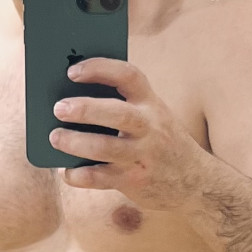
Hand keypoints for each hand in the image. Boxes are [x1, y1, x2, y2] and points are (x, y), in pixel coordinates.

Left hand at [50, 58, 207, 210]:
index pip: (128, 76)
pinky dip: (80, 176)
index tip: (72, 71)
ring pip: (106, 148)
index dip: (99, 69)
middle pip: (117, 113)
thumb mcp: (153, 117)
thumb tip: (73, 100)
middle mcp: (150, 127)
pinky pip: (102, 179)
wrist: (196, 182)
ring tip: (55, 138)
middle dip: (85, 109)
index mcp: (151, 103)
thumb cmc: (162, 142)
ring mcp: (143, 156)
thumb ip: (124, 106)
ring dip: (76, 143)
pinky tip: (67, 173)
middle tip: (58, 108)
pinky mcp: (135, 182)